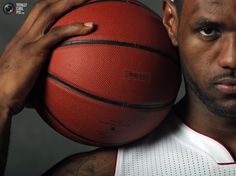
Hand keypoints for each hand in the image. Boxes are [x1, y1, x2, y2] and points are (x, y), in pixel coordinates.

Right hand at [0, 0, 94, 114]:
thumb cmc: (13, 91)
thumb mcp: (29, 76)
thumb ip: (43, 71)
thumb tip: (60, 79)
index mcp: (23, 38)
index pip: (39, 13)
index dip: (54, 5)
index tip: (69, 4)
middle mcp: (24, 35)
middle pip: (45, 7)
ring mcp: (28, 41)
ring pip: (50, 13)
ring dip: (70, 3)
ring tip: (89, 0)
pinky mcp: (33, 51)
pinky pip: (56, 35)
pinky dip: (74, 28)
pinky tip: (90, 27)